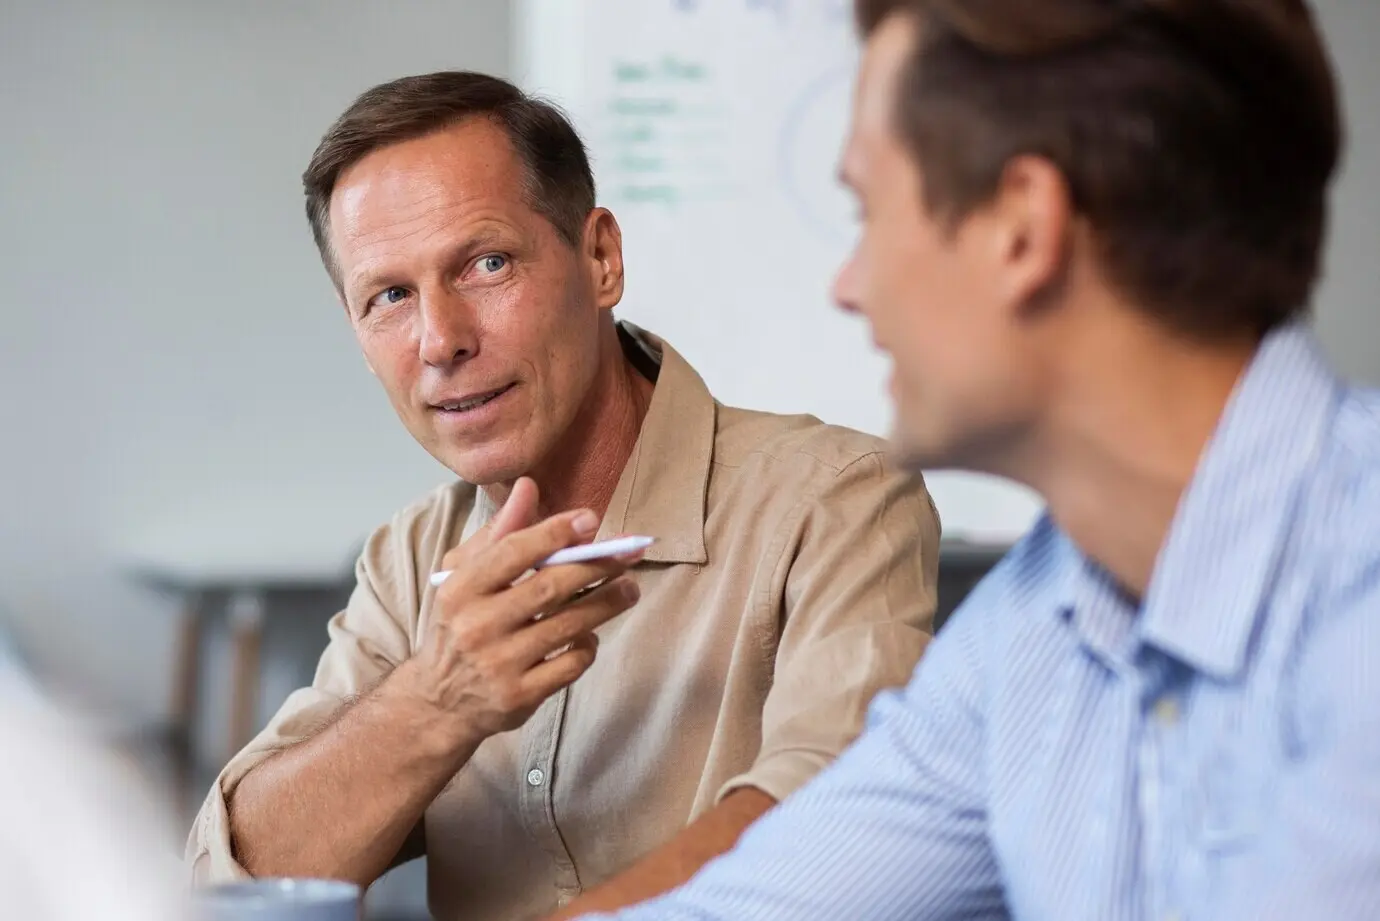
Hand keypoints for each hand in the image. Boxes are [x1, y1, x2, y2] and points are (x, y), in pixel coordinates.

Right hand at [409, 478, 642, 743]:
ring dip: (607, 604)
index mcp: (460, 589)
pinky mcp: (520, 696)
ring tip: (629, 589)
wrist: (438, 701)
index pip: (513, 552)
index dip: (555, 533)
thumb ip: (498, 532)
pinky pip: (570, 664)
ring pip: (568, 626)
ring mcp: (499, 664)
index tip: (590, 520)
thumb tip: (528, 487)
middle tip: (626, 557)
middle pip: (549, 588)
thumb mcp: (463, 576)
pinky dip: (587, 646)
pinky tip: (590, 634)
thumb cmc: (459, 625)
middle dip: (595, 568)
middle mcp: (477, 626)